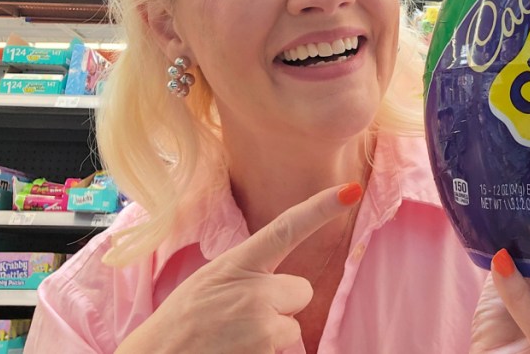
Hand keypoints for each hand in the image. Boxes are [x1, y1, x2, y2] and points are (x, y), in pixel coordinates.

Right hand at [116, 183, 362, 353]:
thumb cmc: (179, 326)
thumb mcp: (209, 284)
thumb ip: (248, 277)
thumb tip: (289, 291)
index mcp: (235, 264)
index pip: (285, 229)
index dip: (320, 209)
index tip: (350, 191)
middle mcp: (253, 291)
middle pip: (302, 290)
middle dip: (282, 307)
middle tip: (240, 322)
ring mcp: (260, 326)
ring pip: (294, 328)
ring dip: (272, 338)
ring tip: (233, 342)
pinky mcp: (266, 353)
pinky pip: (287, 353)